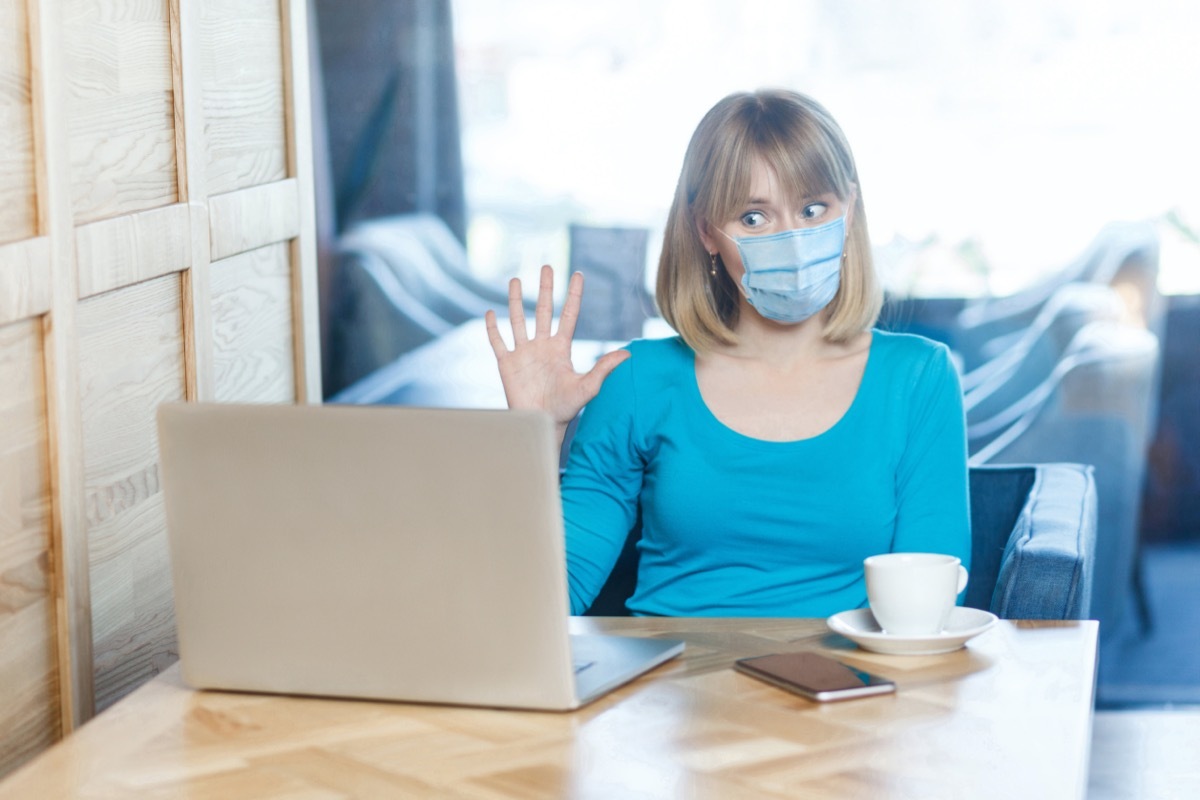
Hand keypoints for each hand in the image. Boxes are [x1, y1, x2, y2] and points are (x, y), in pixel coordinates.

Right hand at [485, 265, 630, 442]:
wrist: (542, 424)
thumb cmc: (566, 409)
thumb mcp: (588, 387)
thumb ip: (604, 369)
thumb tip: (627, 355)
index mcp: (561, 348)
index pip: (568, 315)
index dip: (573, 294)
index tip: (577, 274)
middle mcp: (542, 346)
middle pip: (543, 310)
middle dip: (545, 288)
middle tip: (546, 265)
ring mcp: (523, 353)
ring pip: (518, 320)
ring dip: (516, 301)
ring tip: (516, 280)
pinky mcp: (506, 364)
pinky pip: (497, 341)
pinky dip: (492, 328)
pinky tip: (489, 312)